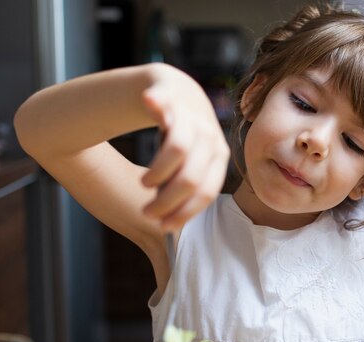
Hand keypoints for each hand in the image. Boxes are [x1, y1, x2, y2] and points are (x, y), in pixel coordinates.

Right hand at [140, 65, 229, 230]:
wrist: (178, 93)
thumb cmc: (181, 138)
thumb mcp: (188, 164)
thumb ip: (182, 189)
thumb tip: (169, 224)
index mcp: (219, 158)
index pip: (207, 192)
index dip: (185, 212)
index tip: (164, 227)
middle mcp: (211, 137)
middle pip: (191, 178)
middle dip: (167, 201)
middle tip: (147, 212)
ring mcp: (193, 116)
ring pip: (179, 151)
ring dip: (158, 174)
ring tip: (144, 184)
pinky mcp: (173, 97)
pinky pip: (166, 108)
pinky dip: (156, 106)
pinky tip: (147, 102)